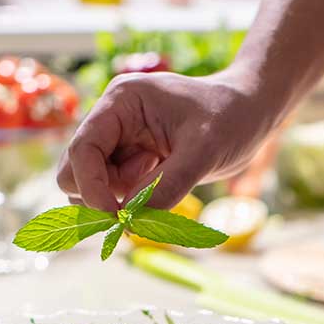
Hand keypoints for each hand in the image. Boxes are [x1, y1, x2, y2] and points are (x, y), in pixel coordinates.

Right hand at [56, 71, 272, 211]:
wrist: (249, 114)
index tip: (117, 216)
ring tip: (161, 175)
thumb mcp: (204, 151)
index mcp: (121, 101)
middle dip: (102, 194)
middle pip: (74, 170)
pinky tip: (163, 180)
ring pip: (90, 187)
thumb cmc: (230, 118)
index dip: (92, 187)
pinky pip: (114, 192)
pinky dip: (132, 201)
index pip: (82, 149)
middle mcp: (111, 120)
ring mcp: (118, 141)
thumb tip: (131, 221)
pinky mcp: (129, 161)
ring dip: (120, 197)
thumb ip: (167, 186)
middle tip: (145, 195)